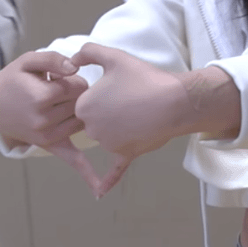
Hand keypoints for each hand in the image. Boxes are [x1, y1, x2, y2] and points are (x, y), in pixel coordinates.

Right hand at [0, 52, 101, 193]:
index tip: (60, 78)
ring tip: (59, 104)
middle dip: (78, 94)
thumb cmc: (15, 78)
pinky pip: (71, 160)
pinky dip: (87, 174)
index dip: (74, 78)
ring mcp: (48, 136)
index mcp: (42, 97)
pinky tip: (100, 189)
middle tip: (59, 91)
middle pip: (83, 103)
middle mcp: (45, 119)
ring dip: (79, 112)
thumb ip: (53, 59)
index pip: (80, 85)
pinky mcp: (50, 145)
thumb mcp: (29, 60)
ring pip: (83, 120)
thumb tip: (75, 66)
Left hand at [70, 43, 193, 196]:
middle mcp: (91, 128)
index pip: (83, 101)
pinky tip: (99, 193)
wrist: (175, 101)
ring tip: (140, 109)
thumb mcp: (114, 57)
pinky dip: (107, 181)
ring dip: (119, 127)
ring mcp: (108, 143)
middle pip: (93, 120)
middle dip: (108, 111)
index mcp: (85, 105)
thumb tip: (72, 60)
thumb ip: (89, 52)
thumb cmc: (144, 78)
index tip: (118, 86)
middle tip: (130, 98)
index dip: (101, 92)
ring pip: (107, 136)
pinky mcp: (125, 153)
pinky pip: (114, 170)